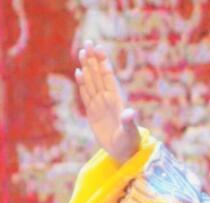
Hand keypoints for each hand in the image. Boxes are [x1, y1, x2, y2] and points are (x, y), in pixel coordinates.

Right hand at [75, 41, 139, 161]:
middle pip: (98, 75)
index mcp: (116, 100)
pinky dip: (82, 84)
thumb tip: (130, 113)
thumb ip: (129, 122)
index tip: (99, 48)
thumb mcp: (130, 132)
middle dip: (93, 59)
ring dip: (87, 67)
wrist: (123, 153)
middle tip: (88, 42)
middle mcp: (107, 99)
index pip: (108, 76)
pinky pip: (86, 95)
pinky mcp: (92, 113)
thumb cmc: (130, 143)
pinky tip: (78, 72)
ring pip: (91, 82)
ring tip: (82, 52)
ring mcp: (99, 105)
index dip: (103, 62)